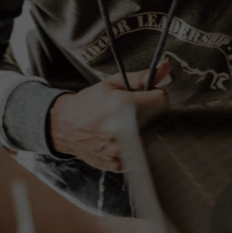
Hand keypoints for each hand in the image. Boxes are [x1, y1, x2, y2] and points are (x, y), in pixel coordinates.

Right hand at [49, 62, 170, 171]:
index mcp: (122, 106)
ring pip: (150, 138)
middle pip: (158, 120)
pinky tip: (120, 139)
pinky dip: (134, 146)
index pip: (162, 101)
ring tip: (125, 125)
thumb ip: (141, 77)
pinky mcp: (119, 164)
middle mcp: (122, 130)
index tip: (147, 97)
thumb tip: (165, 68)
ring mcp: (121, 150)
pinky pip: (140, 153)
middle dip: (150, 114)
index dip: (155, 96)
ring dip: (143, 131)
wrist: (65, 126)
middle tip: (133, 111)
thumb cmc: (89, 103)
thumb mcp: (113, 83)